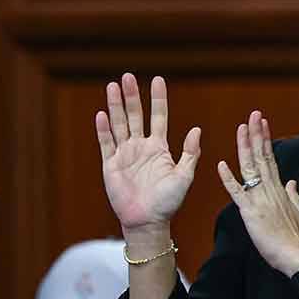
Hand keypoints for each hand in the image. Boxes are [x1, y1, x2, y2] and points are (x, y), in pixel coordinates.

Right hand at [95, 73, 200, 231]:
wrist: (147, 222)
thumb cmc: (168, 202)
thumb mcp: (184, 177)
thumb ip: (189, 154)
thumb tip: (196, 130)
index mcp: (159, 148)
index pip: (158, 116)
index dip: (158, 99)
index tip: (158, 80)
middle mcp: (140, 147)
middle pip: (135, 115)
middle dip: (131, 96)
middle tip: (128, 77)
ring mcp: (124, 155)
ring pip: (118, 124)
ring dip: (115, 106)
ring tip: (113, 86)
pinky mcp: (110, 165)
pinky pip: (106, 143)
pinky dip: (103, 129)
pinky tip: (101, 114)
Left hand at [217, 110, 298, 276]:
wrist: (297, 255)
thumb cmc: (296, 238)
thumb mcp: (298, 213)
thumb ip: (293, 196)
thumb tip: (292, 182)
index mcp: (280, 189)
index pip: (271, 159)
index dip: (265, 140)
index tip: (262, 124)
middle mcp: (270, 189)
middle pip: (261, 157)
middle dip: (256, 134)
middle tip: (253, 114)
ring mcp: (260, 198)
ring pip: (250, 167)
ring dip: (245, 147)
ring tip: (242, 127)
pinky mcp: (250, 212)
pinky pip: (237, 192)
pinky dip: (228, 178)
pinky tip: (221, 164)